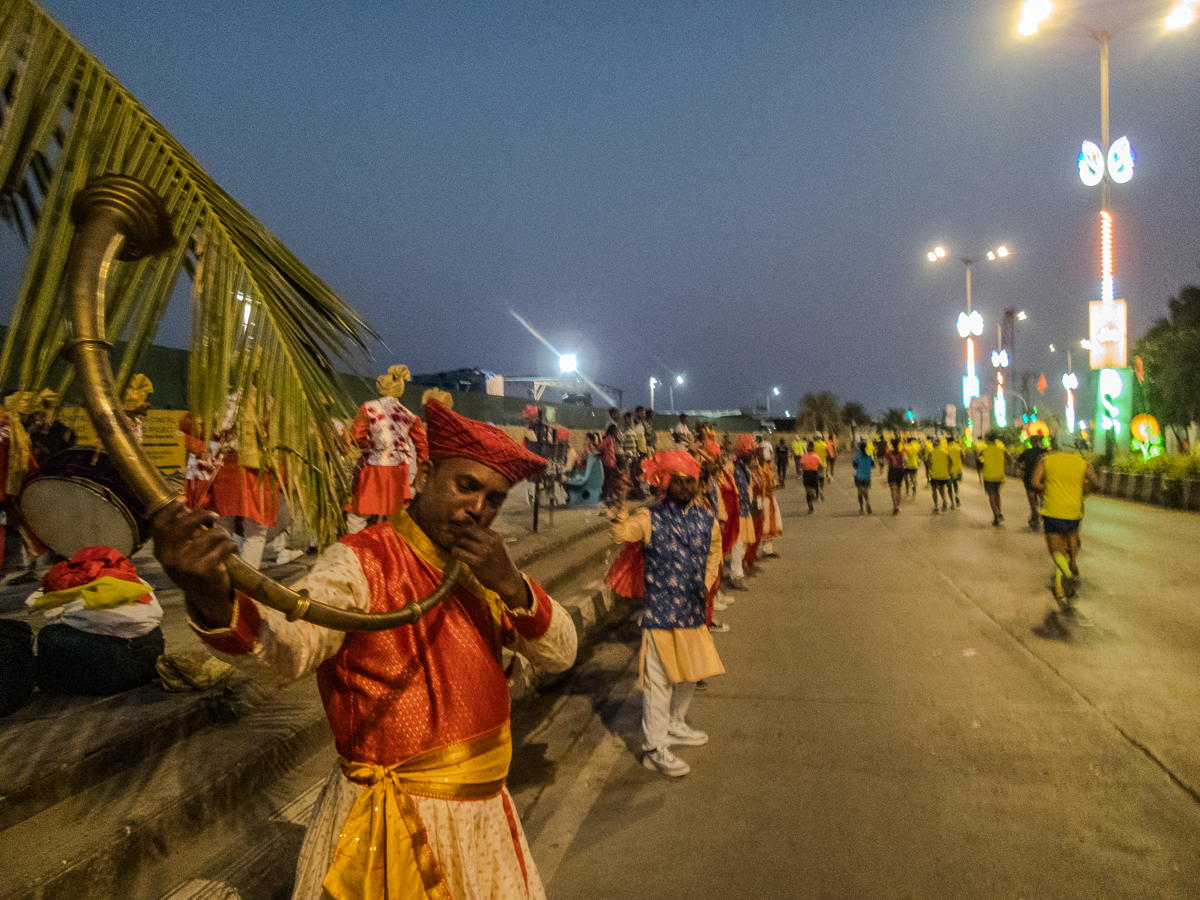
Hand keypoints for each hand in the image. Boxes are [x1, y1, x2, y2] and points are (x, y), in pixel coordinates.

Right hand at [152, 503, 237, 627]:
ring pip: (210, 534)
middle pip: (184, 525)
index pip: (160, 526)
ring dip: (222, 534)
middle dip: (202, 515)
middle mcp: (170, 559)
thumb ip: (180, 533)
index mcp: (162, 553)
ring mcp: (187, 565)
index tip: (182, 499)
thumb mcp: (180, 553)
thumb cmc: (194, 568)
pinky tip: (230, 550)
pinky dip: (230, 545)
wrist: (206, 598)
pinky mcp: (205, 570)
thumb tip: (182, 506)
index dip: (170, 510)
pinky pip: (223, 546)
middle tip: (214, 515)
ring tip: (224, 540)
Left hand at [449, 522, 528, 609]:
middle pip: (468, 531)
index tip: (455, 526)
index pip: (475, 527)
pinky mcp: (478, 562)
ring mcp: (484, 552)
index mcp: (495, 536)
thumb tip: (470, 531)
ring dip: (455, 541)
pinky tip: (454, 553)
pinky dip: (455, 552)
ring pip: (463, 541)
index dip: (464, 526)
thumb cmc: (500, 563)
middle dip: (456, 530)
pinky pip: (461, 553)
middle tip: (447, 530)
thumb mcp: (498, 546)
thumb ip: (487, 539)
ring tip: (450, 543)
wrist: (507, 580)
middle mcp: (490, 542)